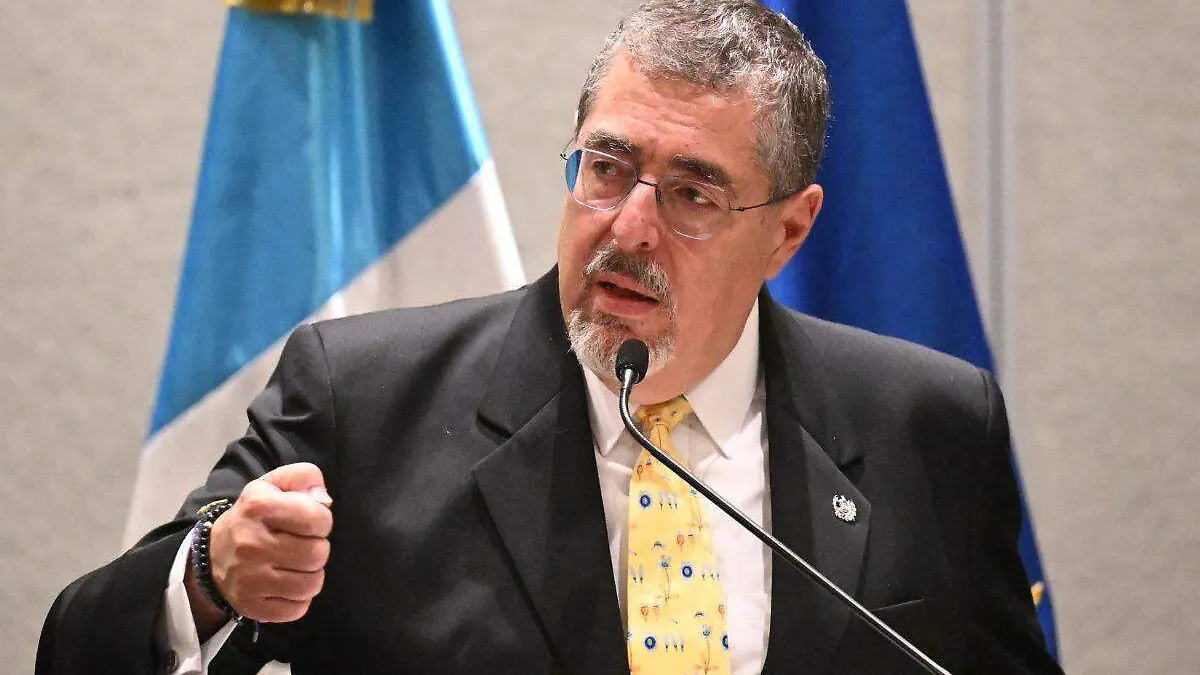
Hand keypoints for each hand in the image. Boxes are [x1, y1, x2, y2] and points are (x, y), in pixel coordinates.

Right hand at [203, 462, 333, 622]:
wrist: (213, 555)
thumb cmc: (254, 517)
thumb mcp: (274, 485)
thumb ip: (305, 477)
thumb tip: (324, 500)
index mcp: (258, 507)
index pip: (317, 519)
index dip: (322, 520)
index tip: (309, 522)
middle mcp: (251, 544)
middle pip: (318, 554)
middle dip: (317, 548)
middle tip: (301, 545)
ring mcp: (249, 579)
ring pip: (312, 584)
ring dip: (311, 574)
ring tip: (295, 565)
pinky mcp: (251, 607)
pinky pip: (298, 609)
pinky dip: (298, 599)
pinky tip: (286, 585)